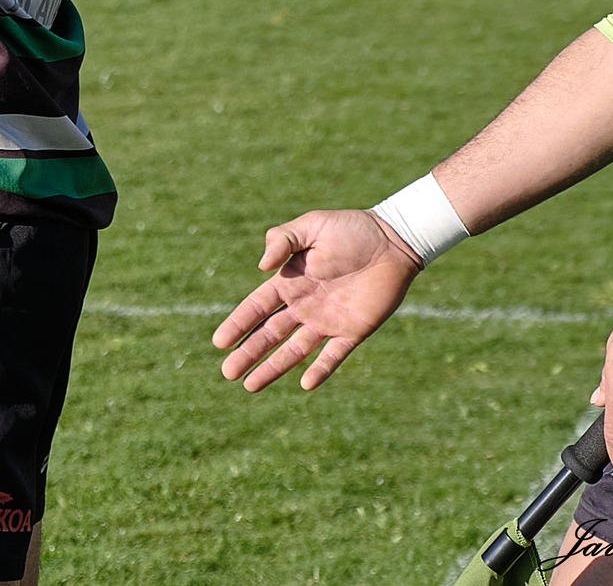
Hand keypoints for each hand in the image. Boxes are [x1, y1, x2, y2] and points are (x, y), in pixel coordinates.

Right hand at [212, 209, 422, 391]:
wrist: (393, 241)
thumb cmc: (350, 229)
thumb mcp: (310, 225)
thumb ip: (282, 240)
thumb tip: (261, 267)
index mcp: (289, 281)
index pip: (256, 307)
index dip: (237, 324)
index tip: (219, 342)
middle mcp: (304, 305)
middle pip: (269, 335)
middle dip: (248, 353)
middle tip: (227, 373)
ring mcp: (327, 321)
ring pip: (294, 351)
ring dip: (273, 368)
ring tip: (251, 386)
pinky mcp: (353, 331)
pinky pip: (334, 356)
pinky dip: (320, 370)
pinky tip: (305, 384)